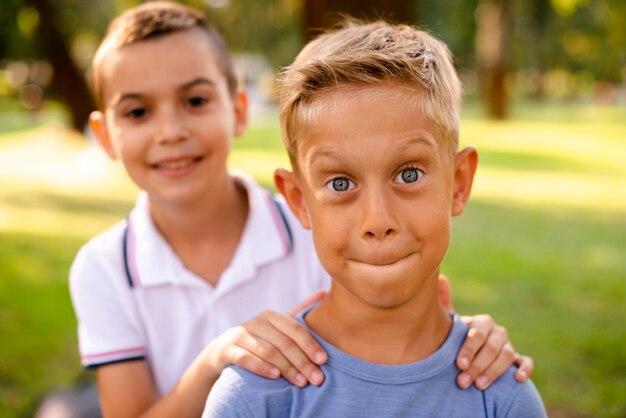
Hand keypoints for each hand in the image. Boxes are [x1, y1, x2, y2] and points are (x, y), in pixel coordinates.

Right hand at [203, 290, 327, 387]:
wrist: (223, 350)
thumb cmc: (260, 338)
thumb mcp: (278, 325)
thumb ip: (300, 311)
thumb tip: (325, 293)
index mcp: (272, 316)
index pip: (295, 329)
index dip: (310, 344)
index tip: (324, 361)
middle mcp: (256, 323)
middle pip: (284, 342)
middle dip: (303, 362)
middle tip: (317, 379)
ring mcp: (240, 336)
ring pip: (267, 351)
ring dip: (286, 367)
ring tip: (301, 382)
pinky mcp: (227, 350)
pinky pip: (245, 358)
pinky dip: (261, 367)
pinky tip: (275, 376)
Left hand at [438, 274, 533, 389]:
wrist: (471, 352)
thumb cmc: (457, 338)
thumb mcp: (451, 324)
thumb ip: (445, 304)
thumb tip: (441, 277)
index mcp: (482, 322)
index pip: (477, 333)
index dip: (468, 349)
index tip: (458, 364)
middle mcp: (497, 331)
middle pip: (492, 347)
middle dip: (477, 365)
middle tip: (463, 381)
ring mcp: (509, 345)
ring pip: (506, 356)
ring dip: (493, 372)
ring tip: (479, 386)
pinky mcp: (517, 359)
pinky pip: (526, 361)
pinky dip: (524, 368)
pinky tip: (517, 379)